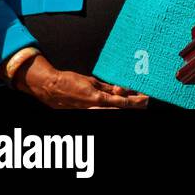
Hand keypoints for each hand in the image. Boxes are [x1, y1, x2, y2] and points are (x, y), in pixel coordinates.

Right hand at [17, 55, 148, 108]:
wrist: (49, 88)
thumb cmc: (69, 81)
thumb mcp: (91, 82)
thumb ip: (107, 88)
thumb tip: (121, 90)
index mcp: (98, 99)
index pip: (122, 102)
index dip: (135, 102)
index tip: (146, 99)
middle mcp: (94, 108)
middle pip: (119, 109)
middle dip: (133, 106)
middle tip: (144, 102)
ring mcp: (88, 112)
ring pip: (111, 112)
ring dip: (123, 107)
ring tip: (135, 103)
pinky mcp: (83, 113)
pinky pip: (100, 112)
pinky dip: (111, 108)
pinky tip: (116, 105)